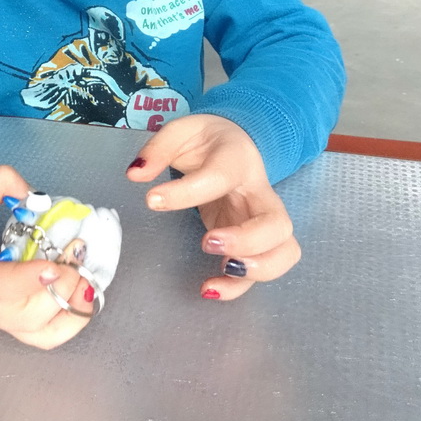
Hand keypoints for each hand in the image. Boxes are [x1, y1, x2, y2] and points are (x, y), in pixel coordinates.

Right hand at [0, 166, 92, 347]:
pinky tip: (83, 291)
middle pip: (25, 315)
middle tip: (76, 252)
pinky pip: (46, 333)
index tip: (53, 267)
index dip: (25, 280)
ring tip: (84, 273)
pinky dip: (71, 316)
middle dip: (60, 287)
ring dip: (72, 305)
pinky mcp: (10, 322)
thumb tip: (36, 198)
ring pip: (40, 332)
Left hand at [127, 114, 300, 300]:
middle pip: (276, 224)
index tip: (152, 200)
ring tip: (220, 270)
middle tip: (207, 242)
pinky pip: (263, 268)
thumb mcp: (180, 131)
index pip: (221, 176)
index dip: (188, 192)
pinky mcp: (253, 242)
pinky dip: (240, 287)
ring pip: (284, 252)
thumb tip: (136, 175)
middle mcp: (259, 193)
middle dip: (246, 240)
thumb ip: (158, 150)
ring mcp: (261, 221)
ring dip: (257, 269)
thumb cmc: (207, 141)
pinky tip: (209, 289)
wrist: (234, 144)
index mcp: (238, 160)